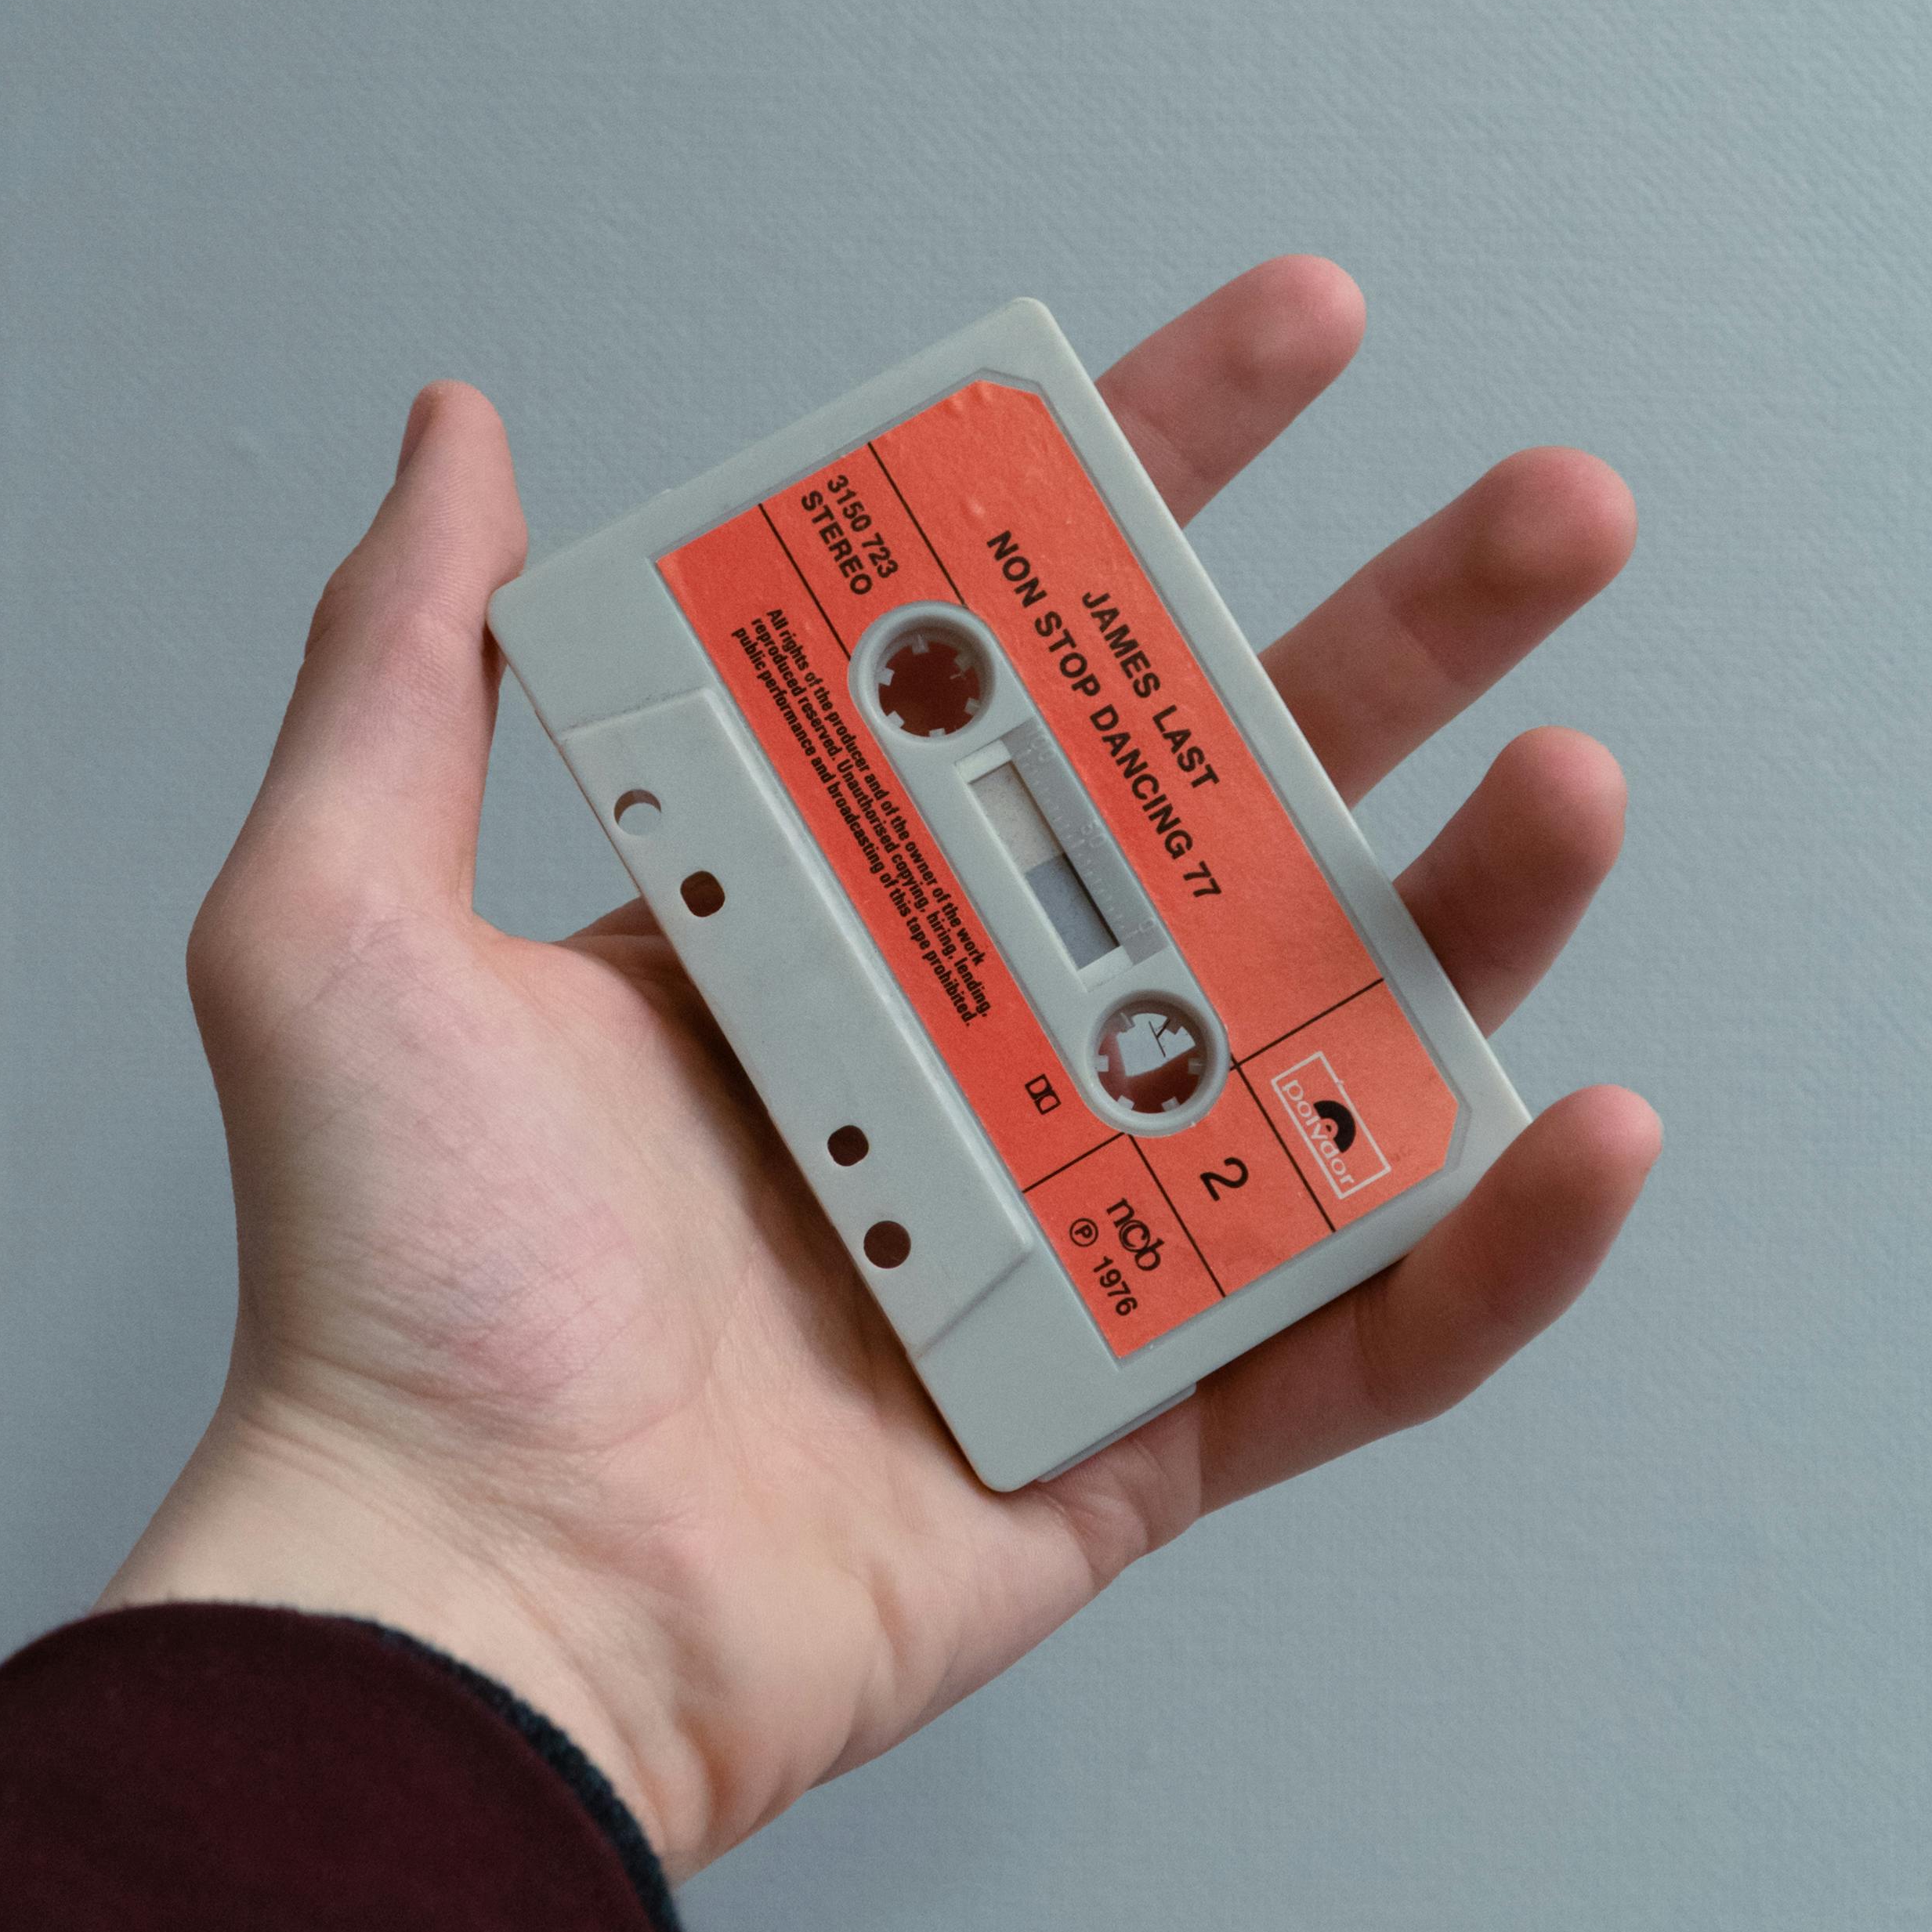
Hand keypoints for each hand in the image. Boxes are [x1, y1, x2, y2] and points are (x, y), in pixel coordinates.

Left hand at [102, 262, 1658, 1875]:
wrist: (460, 1602)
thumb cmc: (388, 1286)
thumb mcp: (342, 922)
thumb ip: (407, 668)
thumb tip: (461, 432)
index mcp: (812, 919)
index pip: (1020, 654)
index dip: (1163, 479)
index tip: (1301, 329)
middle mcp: (956, 1049)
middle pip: (1227, 812)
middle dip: (1401, 650)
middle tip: (1553, 510)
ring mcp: (1071, 1231)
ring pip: (1329, 1048)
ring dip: (1481, 915)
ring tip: (1572, 782)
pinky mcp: (1142, 1423)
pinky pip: (1356, 1335)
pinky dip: (1490, 1259)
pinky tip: (1589, 1133)